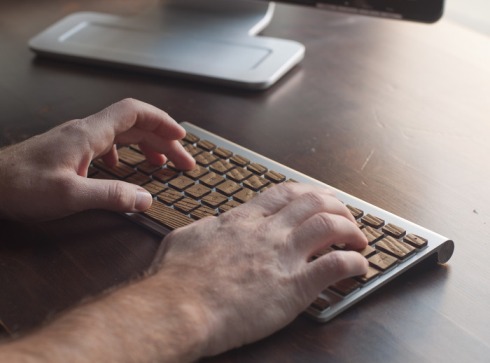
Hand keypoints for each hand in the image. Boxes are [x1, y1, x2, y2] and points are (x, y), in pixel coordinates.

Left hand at [0, 99, 194, 220]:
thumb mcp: (70, 196)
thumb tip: (146, 199)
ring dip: (147, 146)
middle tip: (183, 163)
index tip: (181, 137)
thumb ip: (111, 196)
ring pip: (123, 134)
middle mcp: (86, 131)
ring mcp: (78, 139)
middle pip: (135, 124)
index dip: (162, 121)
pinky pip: (108, 144)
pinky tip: (125, 167)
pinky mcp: (71, 150)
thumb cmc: (21, 185)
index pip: (134, 112)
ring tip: (162, 164)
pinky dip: (126, 153)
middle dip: (163, 141)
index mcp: (90, 134)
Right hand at [152, 182, 368, 357]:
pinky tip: (358, 266)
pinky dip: (353, 264)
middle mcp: (267, 232)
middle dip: (336, 205)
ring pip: (329, 226)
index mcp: (243, 220)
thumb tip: (213, 226)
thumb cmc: (176, 279)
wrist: (179, 307)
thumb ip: (206, 229)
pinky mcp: (293, 287)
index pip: (284, 194)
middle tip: (345, 215)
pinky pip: (334, 266)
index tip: (319, 197)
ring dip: (351, 230)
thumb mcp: (185, 239)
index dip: (308, 192)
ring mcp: (282, 257)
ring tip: (359, 239)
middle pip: (313, 203)